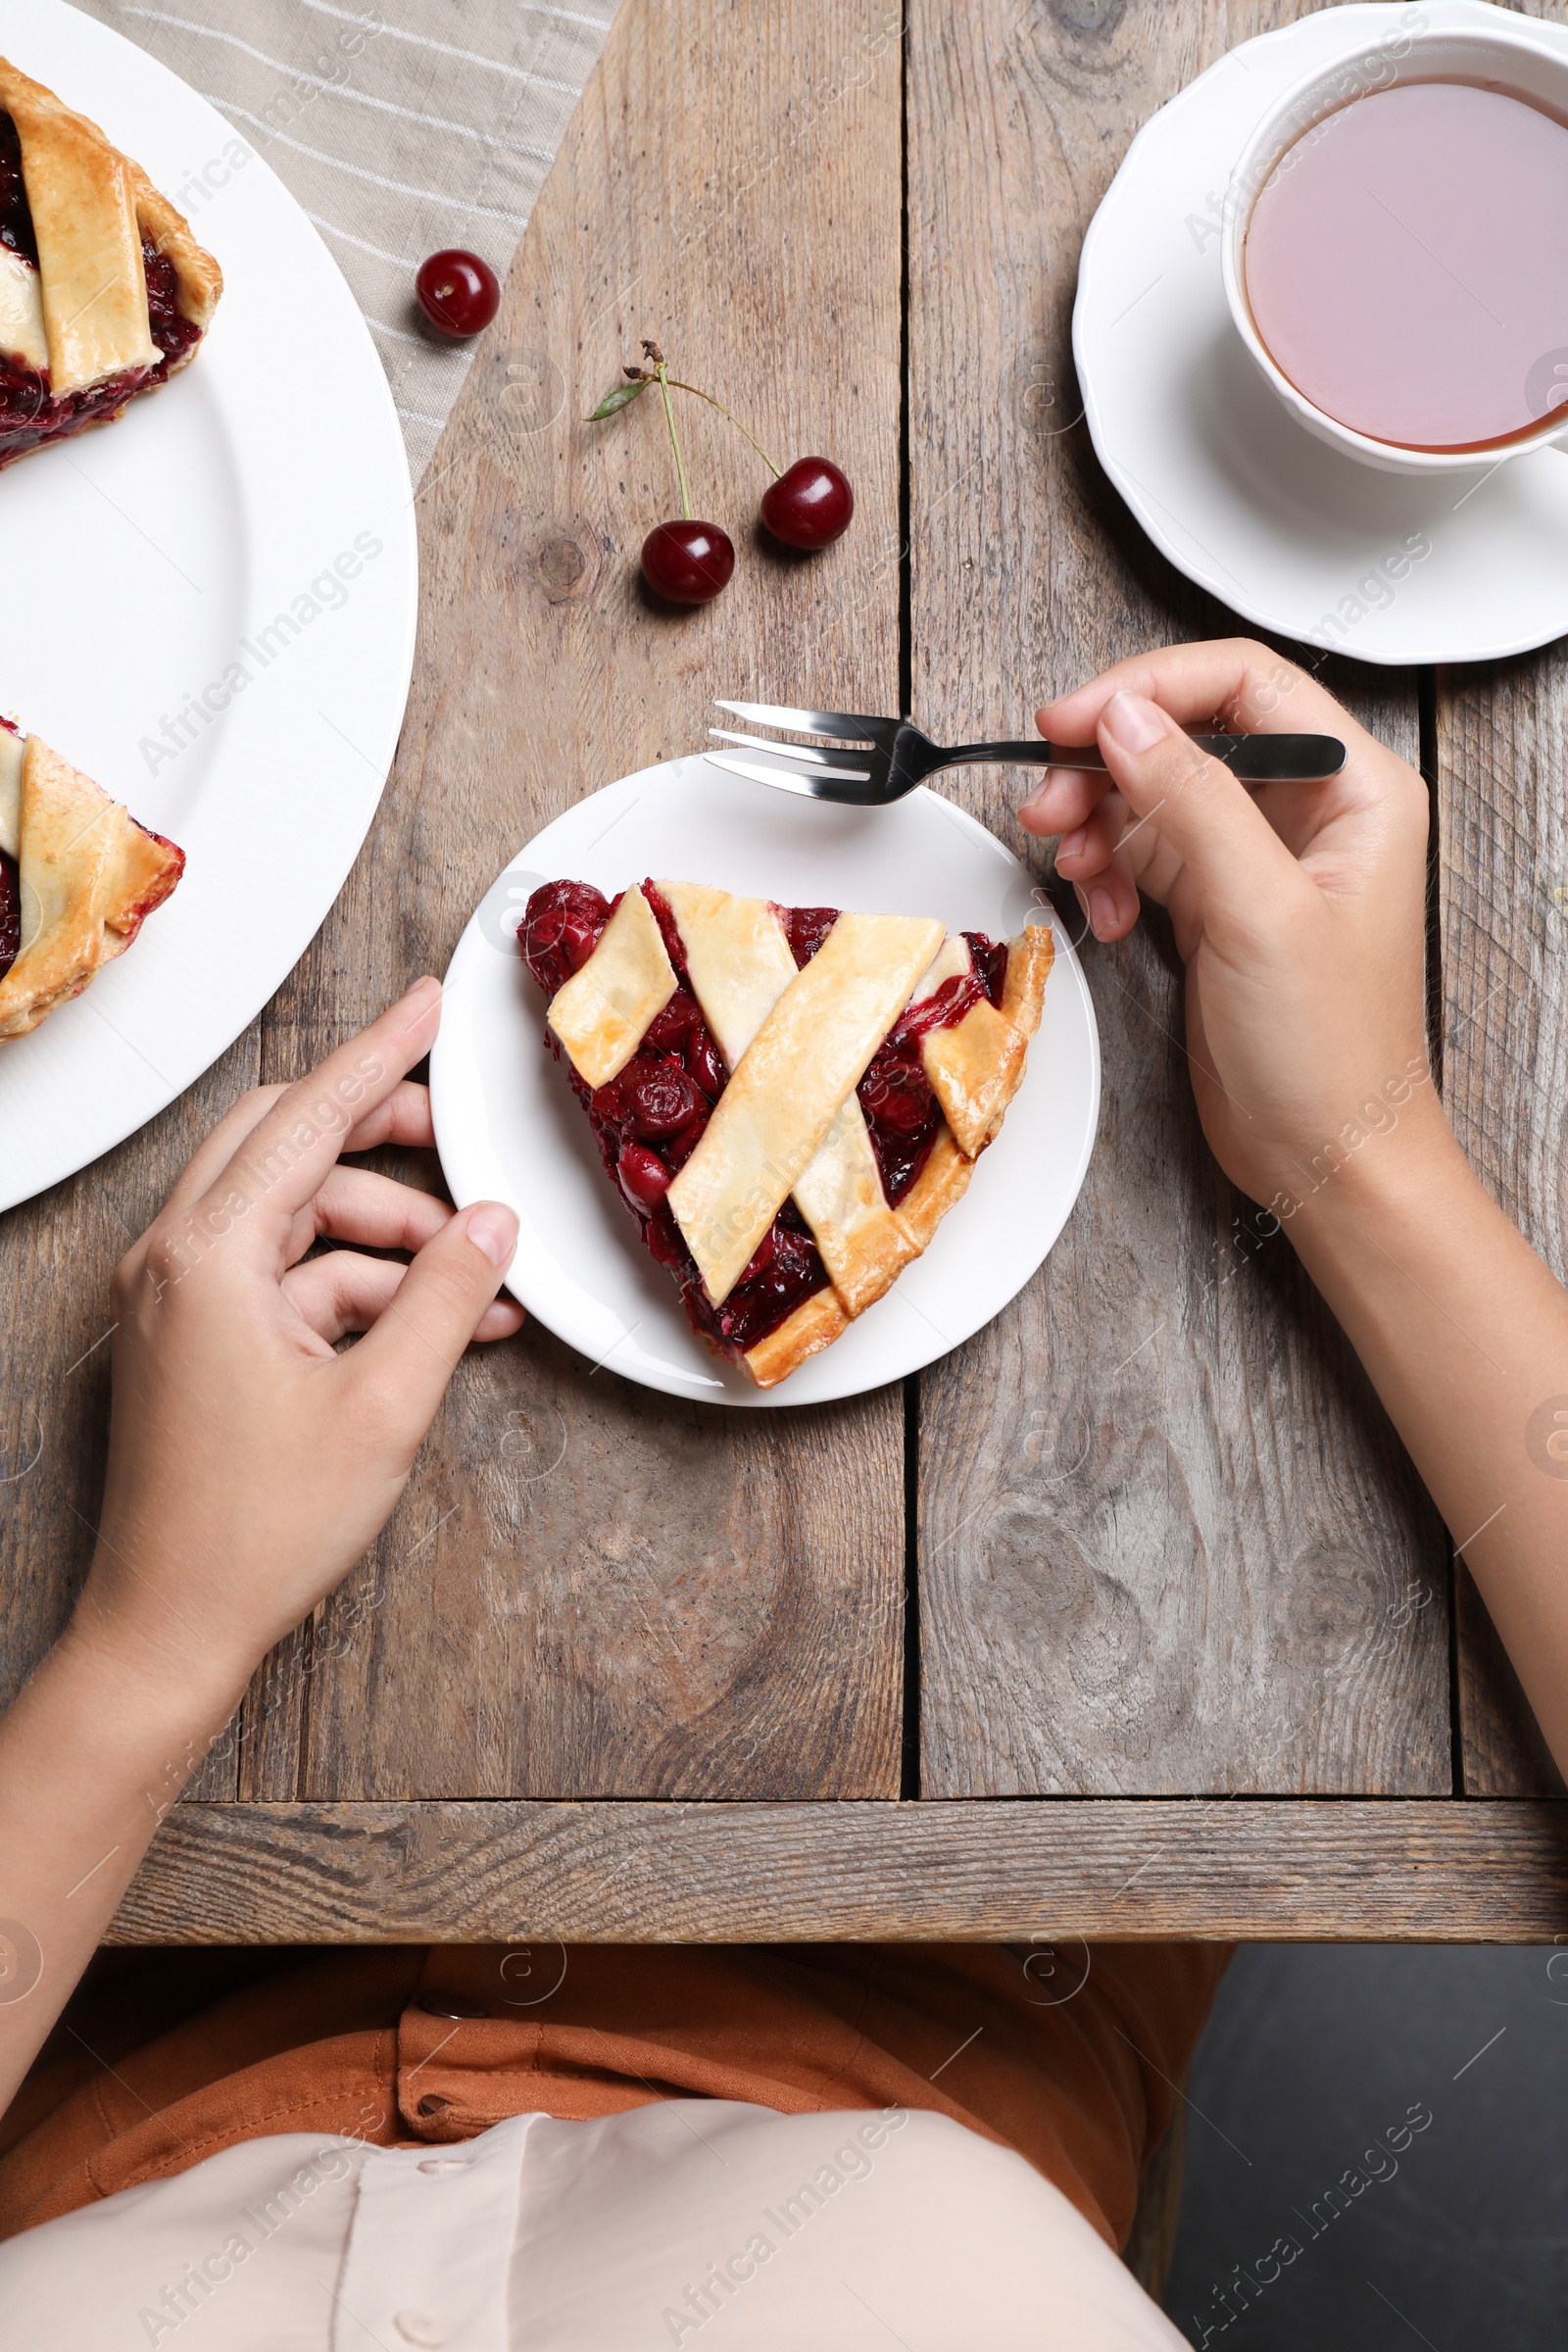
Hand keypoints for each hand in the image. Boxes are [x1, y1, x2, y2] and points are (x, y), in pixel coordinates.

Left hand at [73, 978, 523, 1722]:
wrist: (170, 1630)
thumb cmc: (254, 1531)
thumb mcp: (385, 1402)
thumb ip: (447, 1296)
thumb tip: (492, 1225)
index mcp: (205, 1257)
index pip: (306, 1117)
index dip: (380, 1056)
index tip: (425, 1007)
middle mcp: (174, 1262)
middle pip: (285, 1146)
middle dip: (380, 1136)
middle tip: (458, 1135)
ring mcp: (177, 1303)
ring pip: (292, 1216)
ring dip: (385, 1235)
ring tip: (475, 1284)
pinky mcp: (191, 1342)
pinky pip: (282, 1277)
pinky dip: (356, 1287)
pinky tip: (435, 1325)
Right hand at [1017, 639, 1450, 1220]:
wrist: (1326, 1155)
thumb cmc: (1332, 1053)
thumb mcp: (1259, 911)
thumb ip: (1193, 801)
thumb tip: (1128, 720)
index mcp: (1356, 789)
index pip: (1244, 683)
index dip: (1152, 687)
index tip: (1077, 719)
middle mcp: (1313, 812)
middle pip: (1189, 732)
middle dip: (1110, 759)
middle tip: (1048, 794)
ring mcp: (1261, 859)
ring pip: (1156, 792)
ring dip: (1098, 817)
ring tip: (1065, 856)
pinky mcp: (1219, 906)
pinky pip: (1145, 854)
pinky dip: (1109, 872)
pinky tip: (1103, 909)